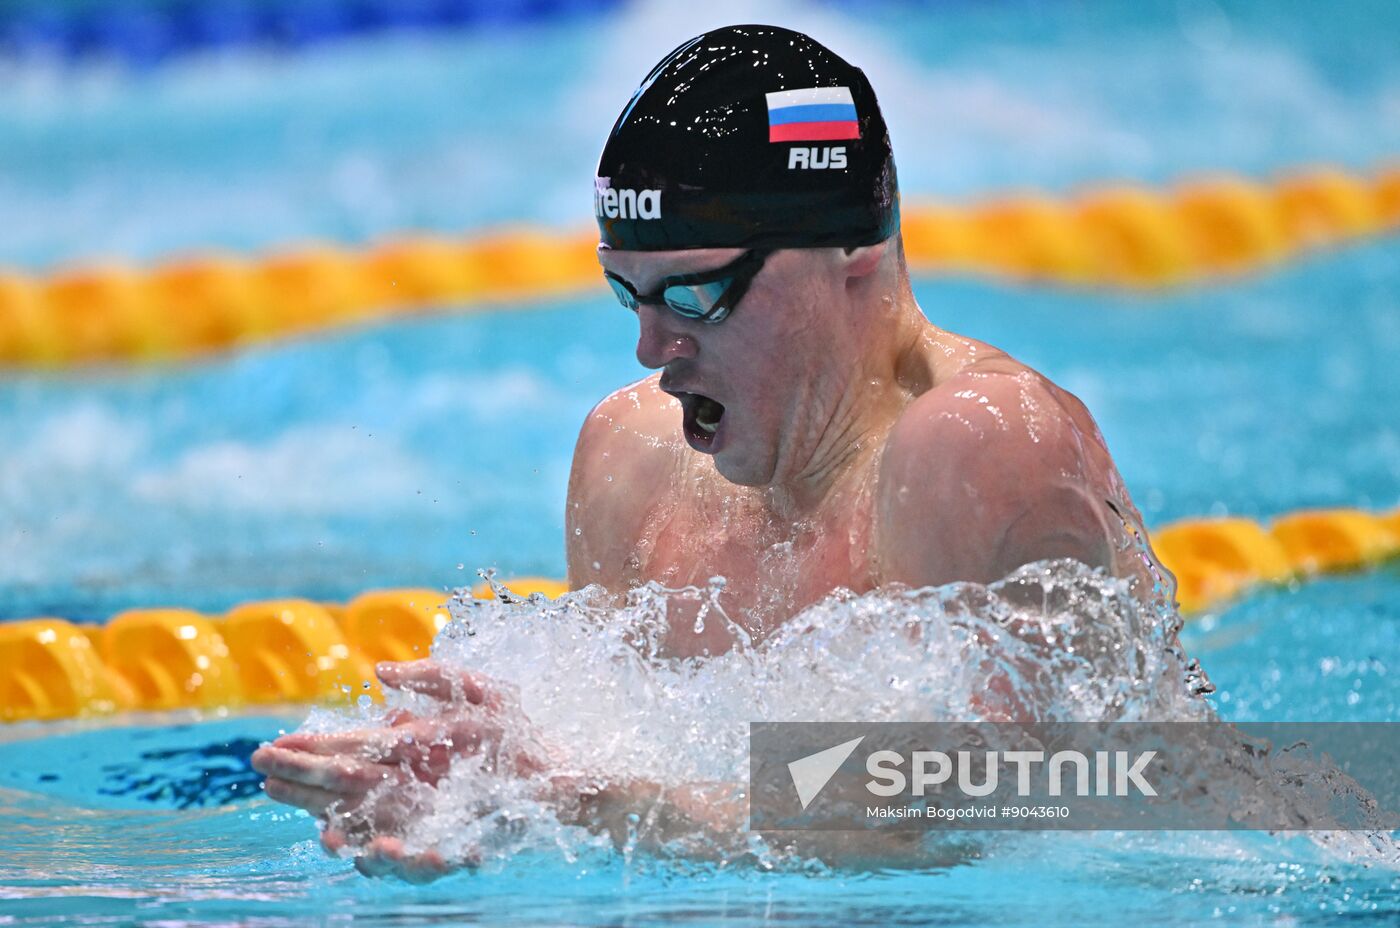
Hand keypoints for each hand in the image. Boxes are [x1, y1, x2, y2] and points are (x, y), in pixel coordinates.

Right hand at [251, 659, 545, 880]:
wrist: (561, 777)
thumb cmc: (518, 731)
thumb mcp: (482, 692)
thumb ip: (432, 678)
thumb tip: (379, 676)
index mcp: (405, 752)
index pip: (345, 752)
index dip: (306, 754)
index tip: (266, 753)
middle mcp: (405, 789)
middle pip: (345, 796)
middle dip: (306, 795)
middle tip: (271, 789)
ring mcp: (425, 821)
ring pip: (372, 837)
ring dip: (350, 840)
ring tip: (332, 841)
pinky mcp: (453, 846)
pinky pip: (426, 861)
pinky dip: (416, 862)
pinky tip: (411, 857)